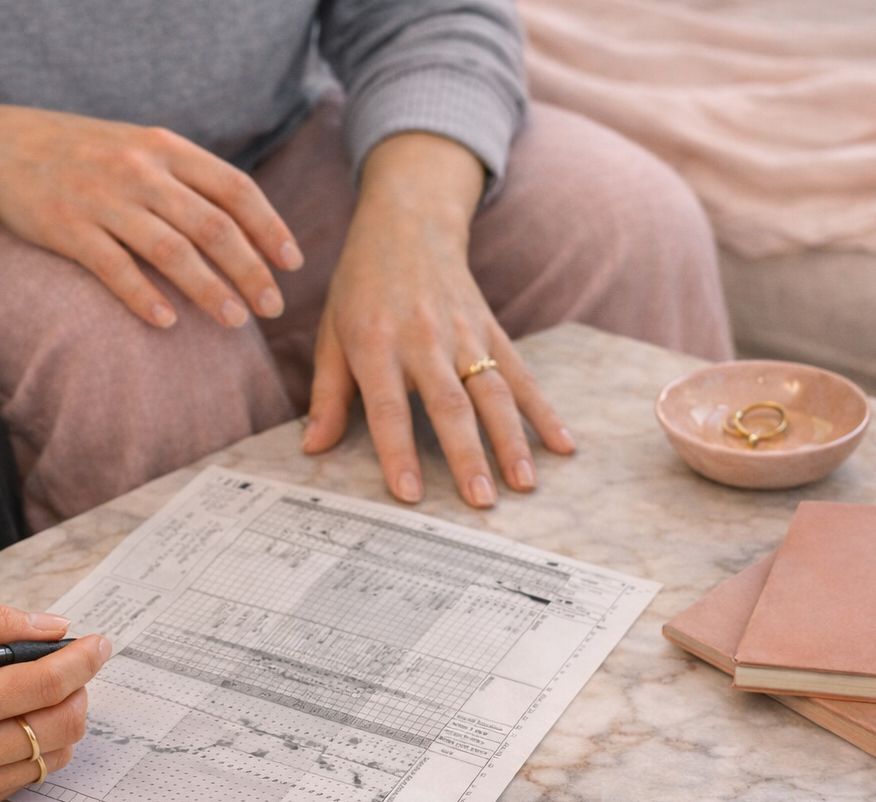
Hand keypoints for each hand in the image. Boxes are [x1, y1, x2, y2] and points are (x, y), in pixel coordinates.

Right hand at [0, 103, 303, 328]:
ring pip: (172, 250)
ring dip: (209, 290)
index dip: (269, 227)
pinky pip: (115, 268)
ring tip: (234, 321)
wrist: (2, 144)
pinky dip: (145, 297)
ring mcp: (104, 200)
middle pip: (213, 225)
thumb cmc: (82, 154)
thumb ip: (184, 177)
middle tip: (271, 307)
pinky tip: (168, 322)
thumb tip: (241, 221)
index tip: (292, 264)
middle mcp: (140, 171)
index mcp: (165, 149)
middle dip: (249, 269)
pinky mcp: (68, 229)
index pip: (234, 188)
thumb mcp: (138, 148)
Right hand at [0, 603, 111, 801]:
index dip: (81, 661)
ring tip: (48, 691)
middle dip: (77, 691)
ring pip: (46, 759)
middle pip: (56, 728)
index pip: (42, 686)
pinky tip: (15, 723)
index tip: (99, 643)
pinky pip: (17, 782)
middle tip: (75, 666)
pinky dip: (31, 751)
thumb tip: (53, 627)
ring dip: (61, 722)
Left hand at [302, 133, 573, 507]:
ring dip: (512, 440)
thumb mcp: (330, 334)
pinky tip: (563, 445)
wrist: (407, 224)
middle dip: (467, 455)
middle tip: (481, 502)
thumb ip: (327, 395)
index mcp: (375, 344)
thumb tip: (312, 449)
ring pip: (494, 391)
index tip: (410, 495)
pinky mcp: (492, 329)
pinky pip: (522, 373)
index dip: (398, 452)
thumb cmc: (360, 288)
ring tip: (524, 484)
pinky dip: (544, 410)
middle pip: (450, 404)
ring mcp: (464, 333)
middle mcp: (423, 339)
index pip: (388, 408)